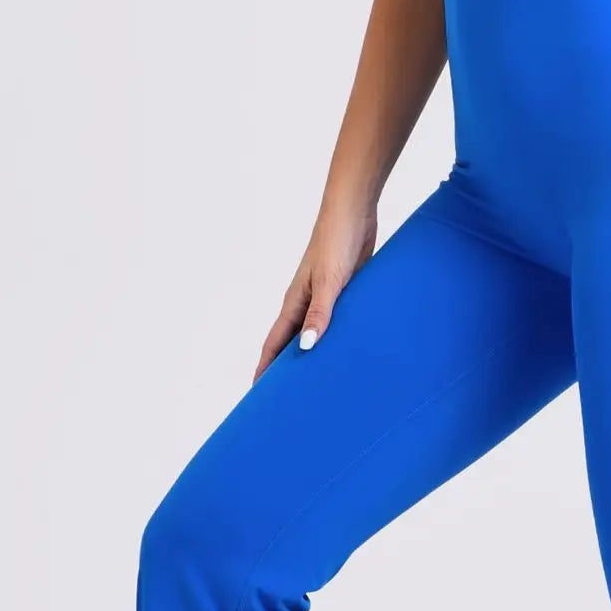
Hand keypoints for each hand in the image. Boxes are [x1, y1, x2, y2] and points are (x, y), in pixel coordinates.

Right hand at [254, 204, 377, 379]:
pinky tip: (348, 349)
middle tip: (289, 397)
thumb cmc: (336, 242)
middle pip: (292, 343)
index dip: (265, 368)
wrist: (353, 212)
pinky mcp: (344, 291)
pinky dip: (337, 336)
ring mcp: (324, 297)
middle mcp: (305, 302)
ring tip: (319, 380)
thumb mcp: (329, 282)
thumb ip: (320, 314)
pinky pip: (336, 321)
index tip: (257, 393)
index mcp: (294, 302)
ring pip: (314, 333)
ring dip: (314, 354)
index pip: (274, 344)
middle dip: (288, 368)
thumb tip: (307, 347)